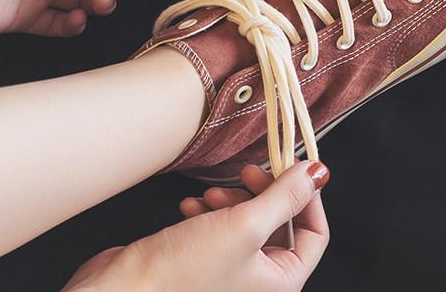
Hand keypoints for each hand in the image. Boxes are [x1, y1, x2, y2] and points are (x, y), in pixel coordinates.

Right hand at [60, 161, 329, 291]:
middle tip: (247, 173)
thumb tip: (317, 173)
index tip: (289, 166)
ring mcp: (230, 273)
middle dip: (262, 193)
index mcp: (280, 283)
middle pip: (279, 224)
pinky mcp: (203, 261)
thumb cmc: (184, 273)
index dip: (304, 196)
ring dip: (231, 200)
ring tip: (211, 196)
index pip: (314, 234)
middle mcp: (259, 282)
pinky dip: (208, 212)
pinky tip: (191, 208)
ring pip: (247, 222)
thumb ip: (284, 196)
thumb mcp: (245, 225)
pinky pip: (218, 227)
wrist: (127, 290)